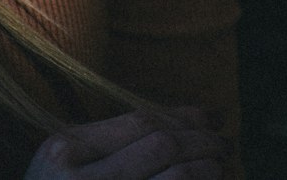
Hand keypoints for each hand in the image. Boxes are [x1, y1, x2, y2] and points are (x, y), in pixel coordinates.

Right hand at [24, 107, 228, 178]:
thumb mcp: (62, 166)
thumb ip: (102, 145)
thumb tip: (171, 125)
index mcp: (65, 151)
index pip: (139, 121)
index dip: (183, 115)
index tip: (211, 113)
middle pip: (161, 146)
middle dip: (202, 140)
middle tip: (224, 141)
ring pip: (175, 179)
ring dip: (207, 170)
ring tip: (220, 166)